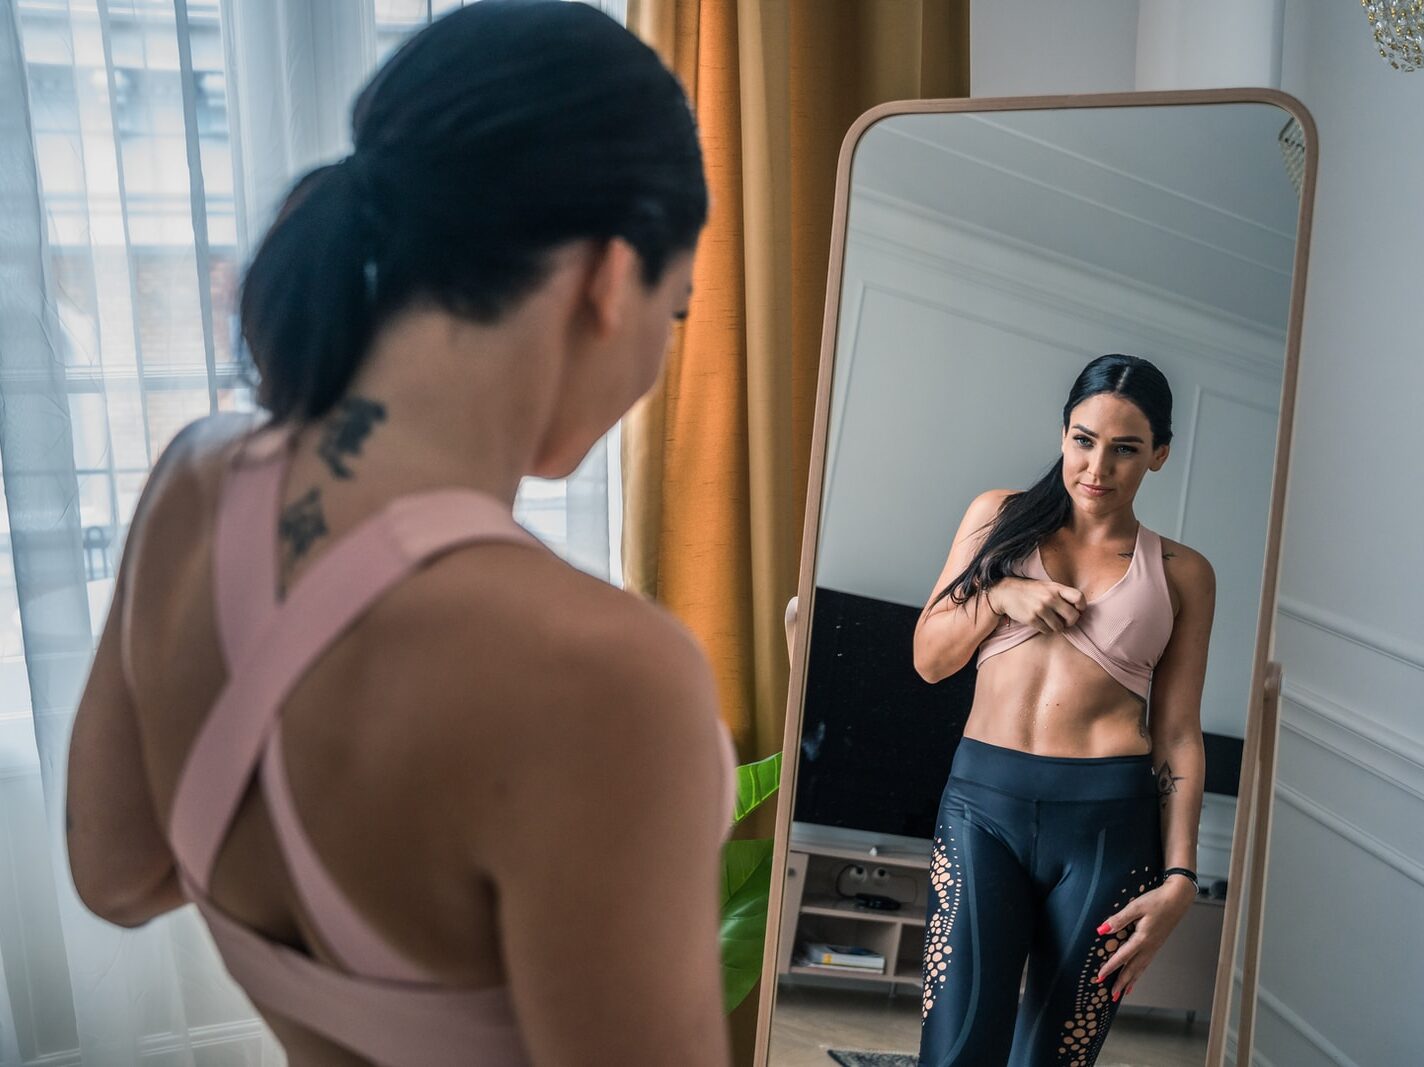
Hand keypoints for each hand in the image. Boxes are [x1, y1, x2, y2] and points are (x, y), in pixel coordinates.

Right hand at [988, 576, 1086, 633]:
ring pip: (1060, 627)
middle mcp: (1050, 598)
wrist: (1006, 593)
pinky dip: (1046, 629)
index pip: (1079, 597)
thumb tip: (1079, 609)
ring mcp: (1040, 609)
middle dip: (1071, 622)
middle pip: (1073, 616)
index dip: (1081, 606)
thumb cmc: (1030, 590)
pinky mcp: (1032, 619)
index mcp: (1056, 588)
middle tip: (1066, 622)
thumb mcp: (1047, 586)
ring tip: (1051, 622)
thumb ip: (1062, 594)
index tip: (1077, 610)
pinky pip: (1047, 630)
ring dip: (1057, 627)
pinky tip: (1041, 623)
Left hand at [1091, 876, 1195, 1000]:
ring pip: (1141, 968)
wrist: (1178, 899)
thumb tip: (1103, 930)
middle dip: (1121, 983)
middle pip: (1133, 969)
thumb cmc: (1157, 900)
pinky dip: (1139, 972)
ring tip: (1124, 993)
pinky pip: (1146, 963)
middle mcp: (1149, 946)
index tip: (1100, 977)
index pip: (1122, 957)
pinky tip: (1136, 974)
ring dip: (1131, 981)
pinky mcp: (1157, 944)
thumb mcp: (1135, 906)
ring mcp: (1154, 947)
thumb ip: (1119, 919)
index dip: (1110, 968)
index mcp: (1142, 938)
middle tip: (1112, 995)